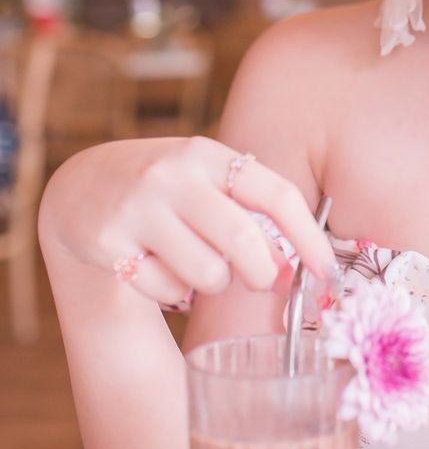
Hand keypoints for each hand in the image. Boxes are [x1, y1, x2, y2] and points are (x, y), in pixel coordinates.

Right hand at [38, 135, 336, 309]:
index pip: (276, 194)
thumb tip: (297, 267)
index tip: (327, 270)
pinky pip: (165, 290)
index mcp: (209, 155)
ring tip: (199, 267)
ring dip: (215, 285)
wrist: (82, 186)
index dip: (309, 237)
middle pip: (243, 241)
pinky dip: (173, 293)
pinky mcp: (110, 243)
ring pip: (207, 274)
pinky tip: (159, 269)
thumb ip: (248, 211)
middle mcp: (174, 176)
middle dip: (265, 273)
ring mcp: (139, 209)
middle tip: (265, 282)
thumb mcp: (206, 179)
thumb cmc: (168, 190)